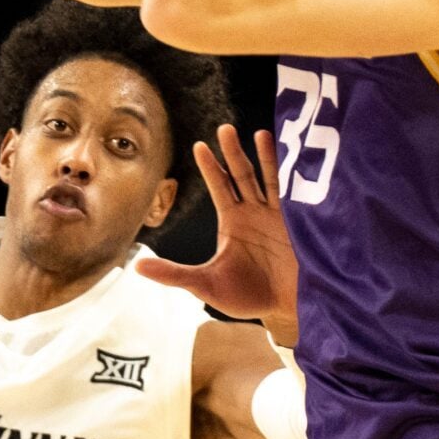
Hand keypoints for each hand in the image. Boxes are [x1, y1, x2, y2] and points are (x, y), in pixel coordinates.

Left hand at [135, 126, 296, 338]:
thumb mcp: (205, 284)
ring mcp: (278, 215)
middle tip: (224, 128)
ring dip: (265, 157)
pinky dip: (294, 175)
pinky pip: (296, 194)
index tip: (199, 146)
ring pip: (270, 178)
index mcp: (233, 221)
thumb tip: (137, 267)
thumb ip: (174, 274)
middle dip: (234, 152)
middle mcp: (254, 212)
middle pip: (242, 175)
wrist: (283, 310)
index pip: (220, 187)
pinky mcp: (301, 223)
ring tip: (260, 133)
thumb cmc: (246, 297)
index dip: (210, 167)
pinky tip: (294, 156)